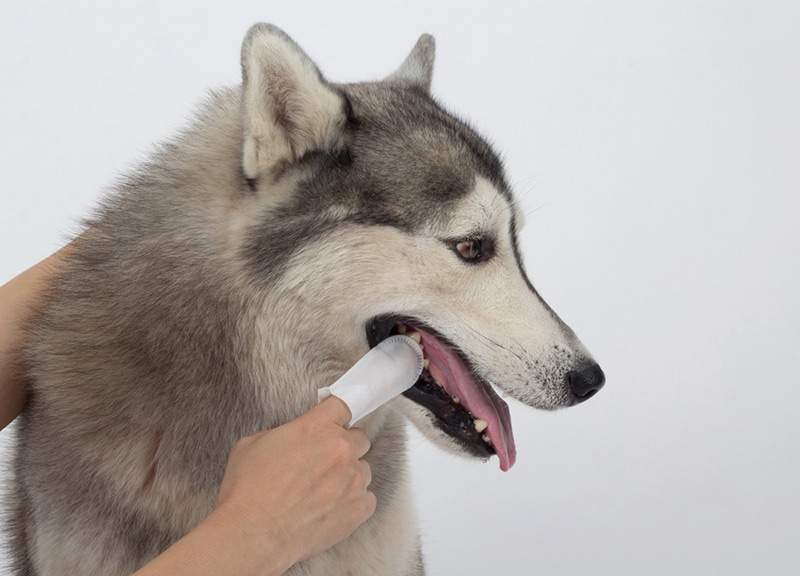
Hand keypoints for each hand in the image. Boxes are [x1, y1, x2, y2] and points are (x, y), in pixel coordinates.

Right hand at [216, 396, 376, 565]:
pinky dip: (353, 502)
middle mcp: (341, 449)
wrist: (254, 534)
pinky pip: (367, 498)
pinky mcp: (359, 508)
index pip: (343, 405)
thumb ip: (284, 434)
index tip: (338, 419)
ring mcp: (353, 479)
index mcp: (316, 428)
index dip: (338, 413)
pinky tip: (331, 509)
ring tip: (322, 493)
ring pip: (363, 470)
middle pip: (359, 438)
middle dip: (344, 447)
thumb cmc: (249, 492)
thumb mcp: (254, 444)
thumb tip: (292, 438)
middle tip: (324, 462)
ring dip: (348, 476)